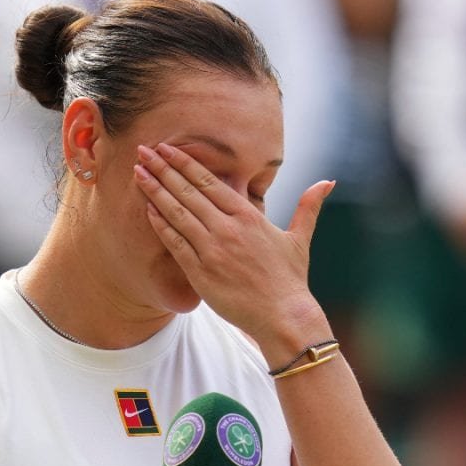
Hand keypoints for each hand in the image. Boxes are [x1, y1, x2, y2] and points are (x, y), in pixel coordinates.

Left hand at [133, 142, 334, 360]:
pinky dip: (160, 224)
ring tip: (137, 173)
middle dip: (162, 169)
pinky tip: (147, 209)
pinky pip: (175, 243)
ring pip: (177, 213)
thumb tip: (327, 182)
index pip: (209, 181)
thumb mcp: (299, 239)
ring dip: (155, 191)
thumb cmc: (290, 280)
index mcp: (248, 216)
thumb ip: (308, 207)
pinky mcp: (201, 272)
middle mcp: (227, 228)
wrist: (283, 316)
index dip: (185, 163)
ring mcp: (212, 249)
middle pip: (188, 191)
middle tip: (142, 151)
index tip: (167, 148)